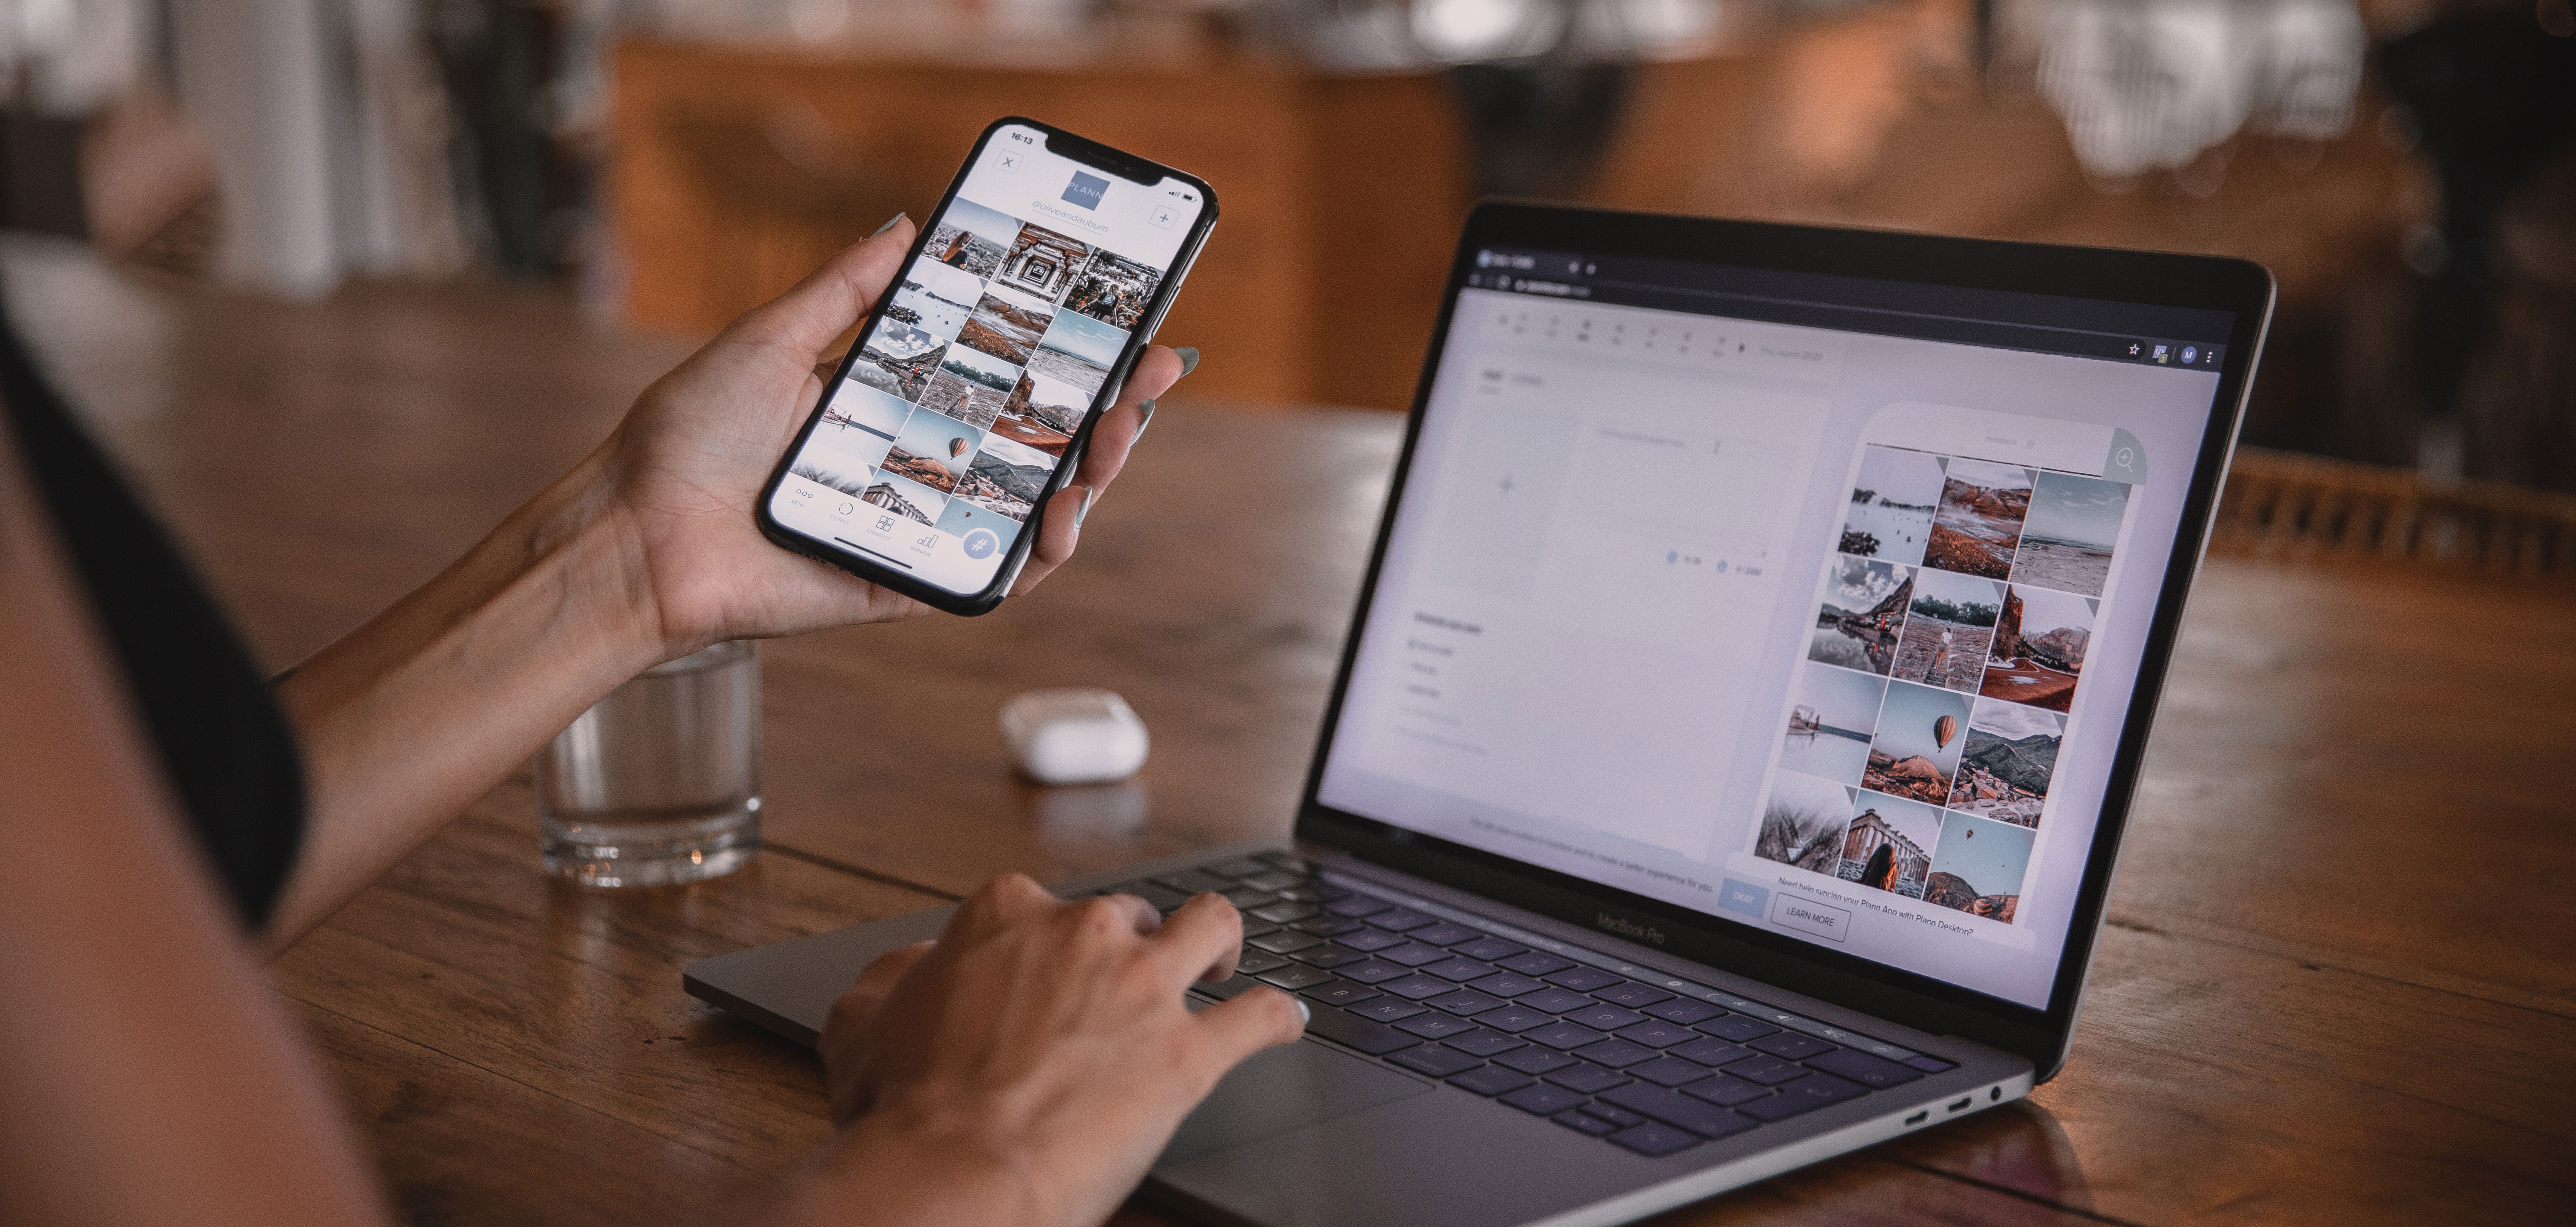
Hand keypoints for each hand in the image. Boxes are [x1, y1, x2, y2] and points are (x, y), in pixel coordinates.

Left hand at [590, 217, 1190, 656]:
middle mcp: (916, 466)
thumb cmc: (688, 436)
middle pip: (1036, 441)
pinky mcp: (906, 583)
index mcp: (894, 406)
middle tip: (1148, 373)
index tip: (1122, 324)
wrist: (638, 531)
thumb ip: (845, 289)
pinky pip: (992, 575)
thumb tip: (907, 226)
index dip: (1067, 356)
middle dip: (1106, 408)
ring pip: (1030, 507)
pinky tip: (1063, 516)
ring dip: (1090, 473)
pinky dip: (1038, 553)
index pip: (1003, 378)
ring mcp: (918, 526)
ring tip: (1117, 435)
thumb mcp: (771, 337)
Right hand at [795, 877, 1303, 1226]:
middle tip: (1127, 985)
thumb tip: (910, 969)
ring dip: (1223, 942)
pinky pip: (1259, 1018)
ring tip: (1223, 963)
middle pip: (1129, 915)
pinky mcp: (1187, 1053)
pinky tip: (1285, 1021)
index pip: (1044, 905)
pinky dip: (1278, 1017)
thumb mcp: (864, 1025)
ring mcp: (1143, 988)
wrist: (953, 1171)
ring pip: (1214, 928)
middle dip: (1132, 944)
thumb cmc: (905, 1110)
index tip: (1051, 967)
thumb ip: (892, 982)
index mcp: (1007, 915)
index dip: (1049, 942)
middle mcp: (1084, 933)